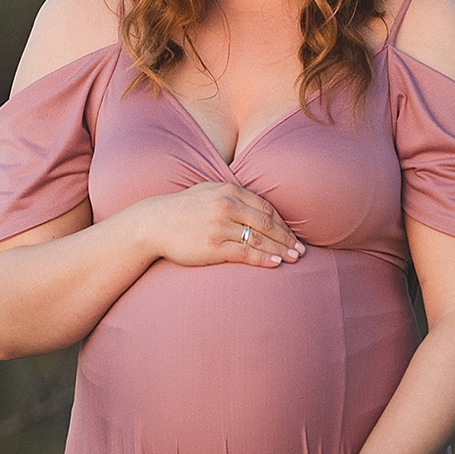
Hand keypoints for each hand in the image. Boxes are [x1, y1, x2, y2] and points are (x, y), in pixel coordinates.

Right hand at [130, 182, 302, 268]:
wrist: (154, 223)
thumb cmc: (182, 209)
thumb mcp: (208, 191)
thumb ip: (232, 194)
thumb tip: (256, 204)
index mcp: (228, 191)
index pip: (265, 208)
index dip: (282, 223)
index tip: (293, 234)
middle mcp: (227, 206)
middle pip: (266, 223)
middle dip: (286, 238)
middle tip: (301, 250)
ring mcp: (220, 226)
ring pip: (259, 239)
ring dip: (280, 249)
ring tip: (294, 258)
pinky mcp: (213, 246)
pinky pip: (244, 252)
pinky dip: (263, 258)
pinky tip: (275, 263)